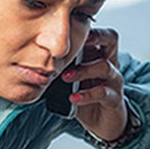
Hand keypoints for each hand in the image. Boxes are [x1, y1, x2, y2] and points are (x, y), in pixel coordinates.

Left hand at [63, 27, 127, 141]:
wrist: (100, 121)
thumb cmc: (85, 93)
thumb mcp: (72, 76)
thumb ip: (62, 65)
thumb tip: (34, 57)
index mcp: (98, 54)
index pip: (99, 33)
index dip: (87, 28)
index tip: (68, 29)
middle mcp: (110, 62)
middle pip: (111, 39)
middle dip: (94, 37)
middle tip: (73, 45)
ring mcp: (114, 80)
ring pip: (105, 66)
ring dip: (83, 70)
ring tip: (65, 77)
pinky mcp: (114, 98)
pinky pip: (103, 93)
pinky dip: (86, 95)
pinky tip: (74, 98)